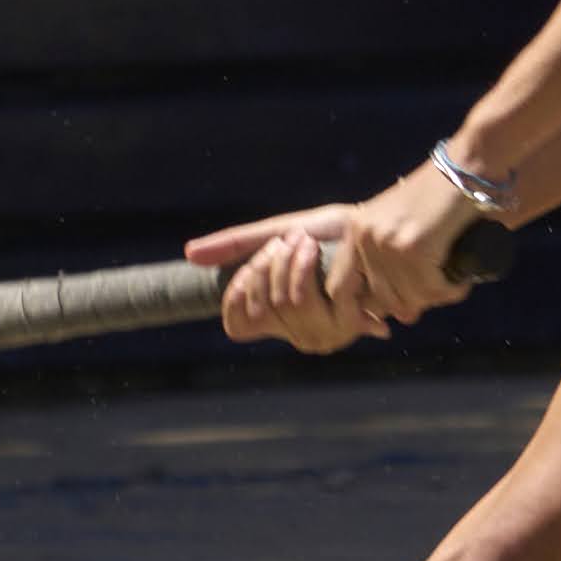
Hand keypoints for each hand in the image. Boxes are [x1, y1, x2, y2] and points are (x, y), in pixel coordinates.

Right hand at [185, 203, 382, 352]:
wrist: (371, 228)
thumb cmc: (327, 234)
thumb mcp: (274, 234)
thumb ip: (236, 245)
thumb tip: (188, 254)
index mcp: (280, 318)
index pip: (237, 325)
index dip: (236, 296)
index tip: (251, 266)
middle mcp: (298, 333)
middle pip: (258, 306)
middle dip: (267, 264)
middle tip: (292, 239)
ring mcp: (322, 333)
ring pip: (279, 304)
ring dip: (287, 262)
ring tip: (304, 240)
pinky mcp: (345, 324)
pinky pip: (300, 299)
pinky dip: (302, 267)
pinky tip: (314, 250)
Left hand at [339, 156, 492, 327]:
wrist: (467, 167)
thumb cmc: (440, 195)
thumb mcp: (398, 221)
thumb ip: (386, 255)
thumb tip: (399, 313)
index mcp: (355, 230)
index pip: (339, 288)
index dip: (359, 313)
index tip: (383, 323)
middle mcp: (365, 237)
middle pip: (380, 300)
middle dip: (410, 306)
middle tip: (435, 294)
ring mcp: (388, 243)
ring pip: (409, 299)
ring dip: (435, 298)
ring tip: (453, 286)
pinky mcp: (414, 249)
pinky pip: (432, 290)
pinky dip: (451, 291)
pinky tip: (462, 282)